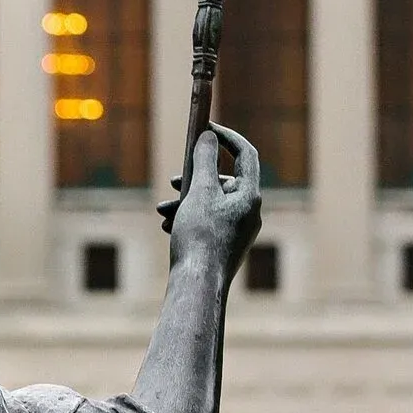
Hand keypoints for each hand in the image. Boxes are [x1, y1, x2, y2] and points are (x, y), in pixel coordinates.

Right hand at [155, 124, 261, 276]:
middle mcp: (250, 213)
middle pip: (224, 180)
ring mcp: (239, 230)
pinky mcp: (226, 244)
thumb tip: (208, 137)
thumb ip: (204, 160)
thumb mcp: (199, 191)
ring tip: (163, 210)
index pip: (245, 154)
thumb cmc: (200, 237)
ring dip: (186, 200)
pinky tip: (169, 226)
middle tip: (174, 180)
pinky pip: (208, 220)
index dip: (226, 136)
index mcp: (250, 197)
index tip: (204, 128)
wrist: (198, 284)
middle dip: (195, 177)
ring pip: (211, 202)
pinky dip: (188, 216)